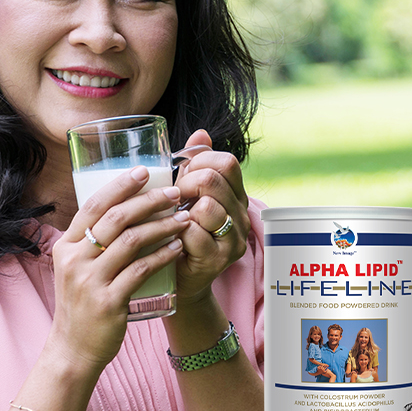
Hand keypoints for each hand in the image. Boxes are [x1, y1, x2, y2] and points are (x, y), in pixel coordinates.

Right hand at [47, 166, 189, 373]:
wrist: (73, 349)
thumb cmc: (81, 303)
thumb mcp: (75, 267)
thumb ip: (91, 241)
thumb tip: (123, 208)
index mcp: (66, 245)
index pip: (93, 205)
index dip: (119, 185)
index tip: (143, 171)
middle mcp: (74, 259)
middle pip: (116, 218)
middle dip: (148, 201)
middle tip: (174, 193)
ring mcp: (90, 281)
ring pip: (132, 241)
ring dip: (162, 225)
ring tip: (183, 218)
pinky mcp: (109, 301)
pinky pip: (142, 270)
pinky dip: (162, 255)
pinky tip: (178, 247)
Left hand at [173, 129, 250, 303]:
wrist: (177, 277)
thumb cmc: (179, 229)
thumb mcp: (187, 194)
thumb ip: (195, 165)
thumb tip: (201, 132)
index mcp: (235, 195)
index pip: (227, 162)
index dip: (200, 162)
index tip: (183, 174)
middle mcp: (240, 216)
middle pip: (214, 180)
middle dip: (186, 183)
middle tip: (174, 198)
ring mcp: (232, 239)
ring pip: (208, 206)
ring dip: (182, 209)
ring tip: (174, 218)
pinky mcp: (217, 260)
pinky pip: (194, 233)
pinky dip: (176, 232)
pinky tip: (172, 237)